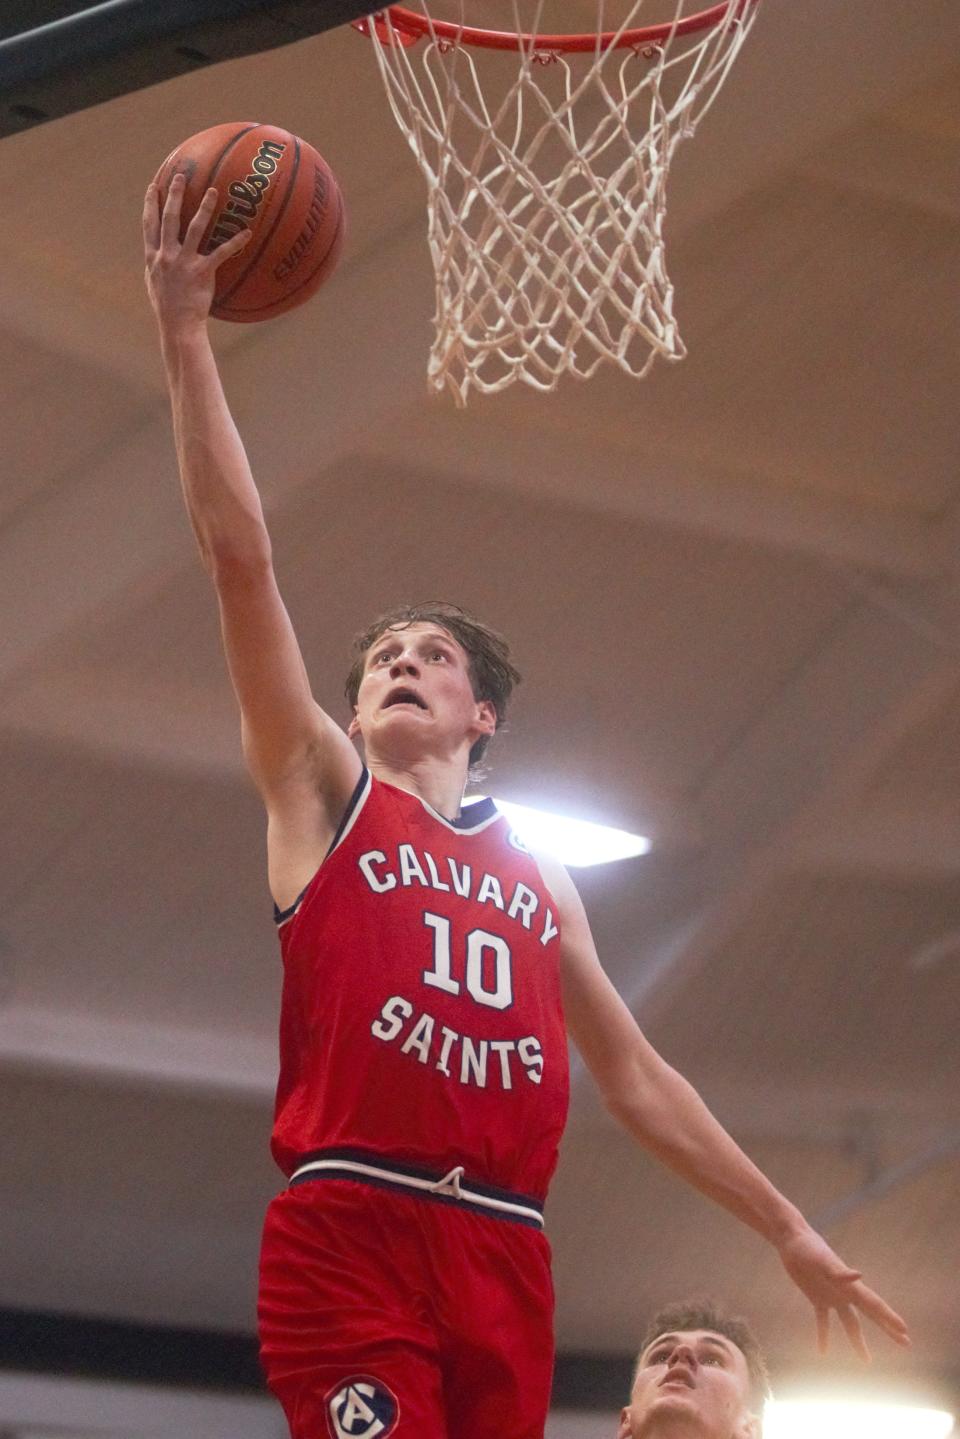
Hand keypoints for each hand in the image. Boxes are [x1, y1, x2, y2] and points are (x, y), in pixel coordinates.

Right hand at [142, 172, 251, 331]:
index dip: (150, 204)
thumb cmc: (167, 308)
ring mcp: (183, 263)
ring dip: (204, 208)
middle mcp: (166, 255)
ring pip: (194, 228)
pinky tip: (247, 233)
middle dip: (175, 195)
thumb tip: (156, 255)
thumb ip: (155, 266)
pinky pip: (221, 253)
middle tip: (182, 175)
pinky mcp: (201, 272)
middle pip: (169, 218)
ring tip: (214, 191)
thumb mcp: (153, 284)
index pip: (149, 224)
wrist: (178, 326)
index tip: (154, 187)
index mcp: (153, 257)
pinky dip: (235, 242)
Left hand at [777, 1226, 909, 1359]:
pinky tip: (822, 1352)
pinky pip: (823, 1321)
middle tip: (906, 1344)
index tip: (905, 1331)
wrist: (792, 1240)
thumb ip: (839, 1271)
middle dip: (888, 1329)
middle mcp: (845, 1292)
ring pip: (850, 1322)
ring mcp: (832, 1296)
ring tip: (866, 1361)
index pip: (875, 1305)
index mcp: (850, 1286)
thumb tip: (860, 1275)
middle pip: (870, 1315)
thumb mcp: (822, 1260)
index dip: (890, 1318)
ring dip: (857, 1340)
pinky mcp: (817, 1297)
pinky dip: (823, 1335)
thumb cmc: (808, 1248)